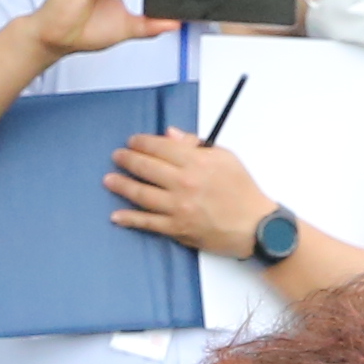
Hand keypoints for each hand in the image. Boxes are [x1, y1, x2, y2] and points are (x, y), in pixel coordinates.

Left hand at [105, 128, 278, 258]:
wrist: (255, 226)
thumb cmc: (242, 190)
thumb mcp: (225, 157)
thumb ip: (196, 144)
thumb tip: (170, 135)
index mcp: (197, 162)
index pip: (161, 147)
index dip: (142, 143)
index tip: (132, 141)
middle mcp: (184, 183)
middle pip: (147, 168)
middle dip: (127, 159)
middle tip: (117, 156)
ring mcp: (178, 207)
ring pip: (141, 193)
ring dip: (122, 185)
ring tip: (108, 180)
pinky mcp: (177, 228)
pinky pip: (148, 223)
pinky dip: (130, 219)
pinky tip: (116, 215)